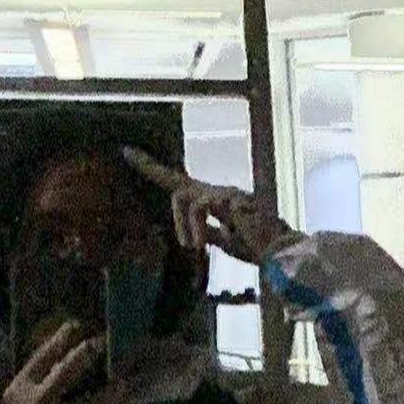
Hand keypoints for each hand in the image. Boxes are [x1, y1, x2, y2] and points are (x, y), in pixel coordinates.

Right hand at [0, 322, 127, 403]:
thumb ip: (27, 388)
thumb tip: (48, 370)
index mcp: (19, 389)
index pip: (43, 355)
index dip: (61, 338)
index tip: (75, 325)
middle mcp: (40, 401)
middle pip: (70, 370)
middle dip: (88, 353)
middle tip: (102, 342)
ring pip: (94, 402)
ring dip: (111, 391)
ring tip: (124, 383)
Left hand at [123, 146, 303, 266]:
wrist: (277, 252)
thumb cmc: (255, 246)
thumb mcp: (225, 242)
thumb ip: (211, 234)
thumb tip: (197, 235)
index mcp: (212, 202)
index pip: (179, 184)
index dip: (154, 170)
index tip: (130, 154)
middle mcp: (216, 191)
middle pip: (176, 182)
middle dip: (149, 168)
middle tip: (125, 152)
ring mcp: (223, 193)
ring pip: (183, 195)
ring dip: (182, 226)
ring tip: (193, 248)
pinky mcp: (228, 198)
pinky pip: (199, 207)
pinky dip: (195, 228)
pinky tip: (199, 246)